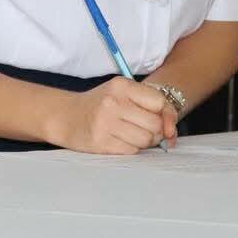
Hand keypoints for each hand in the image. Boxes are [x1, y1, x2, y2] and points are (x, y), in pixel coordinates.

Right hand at [47, 79, 174, 154]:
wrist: (65, 116)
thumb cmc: (100, 105)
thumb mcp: (122, 94)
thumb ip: (150, 105)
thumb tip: (172, 132)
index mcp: (122, 86)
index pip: (159, 102)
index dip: (167, 116)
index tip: (166, 124)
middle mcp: (113, 103)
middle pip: (155, 124)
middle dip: (156, 132)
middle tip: (145, 130)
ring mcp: (105, 123)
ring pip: (146, 140)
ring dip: (144, 142)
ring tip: (131, 135)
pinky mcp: (100, 142)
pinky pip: (131, 151)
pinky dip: (131, 149)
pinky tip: (120, 141)